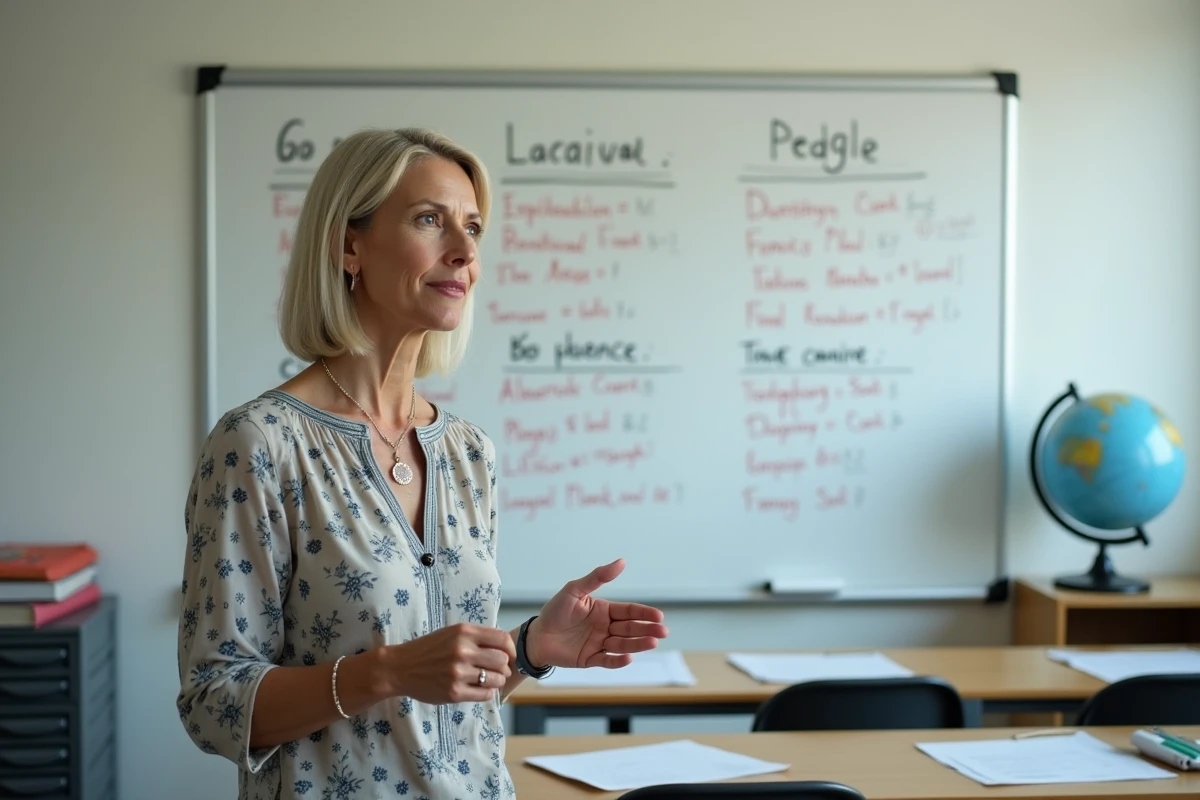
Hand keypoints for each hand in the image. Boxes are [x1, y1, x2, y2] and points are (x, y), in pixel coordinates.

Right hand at [384, 623, 514, 703]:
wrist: (400, 667)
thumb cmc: (429, 649)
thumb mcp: (452, 633)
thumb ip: (477, 637)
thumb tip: (506, 649)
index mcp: (464, 632)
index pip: (502, 639)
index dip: (511, 649)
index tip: (509, 656)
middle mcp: (463, 651)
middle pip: (502, 660)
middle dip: (503, 667)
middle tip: (497, 671)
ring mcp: (458, 673)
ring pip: (495, 679)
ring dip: (496, 681)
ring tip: (489, 681)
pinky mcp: (454, 692)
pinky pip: (484, 695)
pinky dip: (487, 693)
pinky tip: (480, 689)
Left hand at [528, 558, 667, 668]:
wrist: (536, 635)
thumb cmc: (555, 611)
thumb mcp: (575, 589)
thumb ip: (597, 577)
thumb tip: (622, 562)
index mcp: (604, 611)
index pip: (629, 611)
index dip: (644, 613)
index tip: (658, 616)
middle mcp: (605, 628)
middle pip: (630, 629)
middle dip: (647, 630)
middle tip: (663, 632)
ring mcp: (599, 644)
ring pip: (623, 645)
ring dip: (638, 644)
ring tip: (652, 643)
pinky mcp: (590, 659)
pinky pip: (607, 660)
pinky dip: (618, 660)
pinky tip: (629, 657)